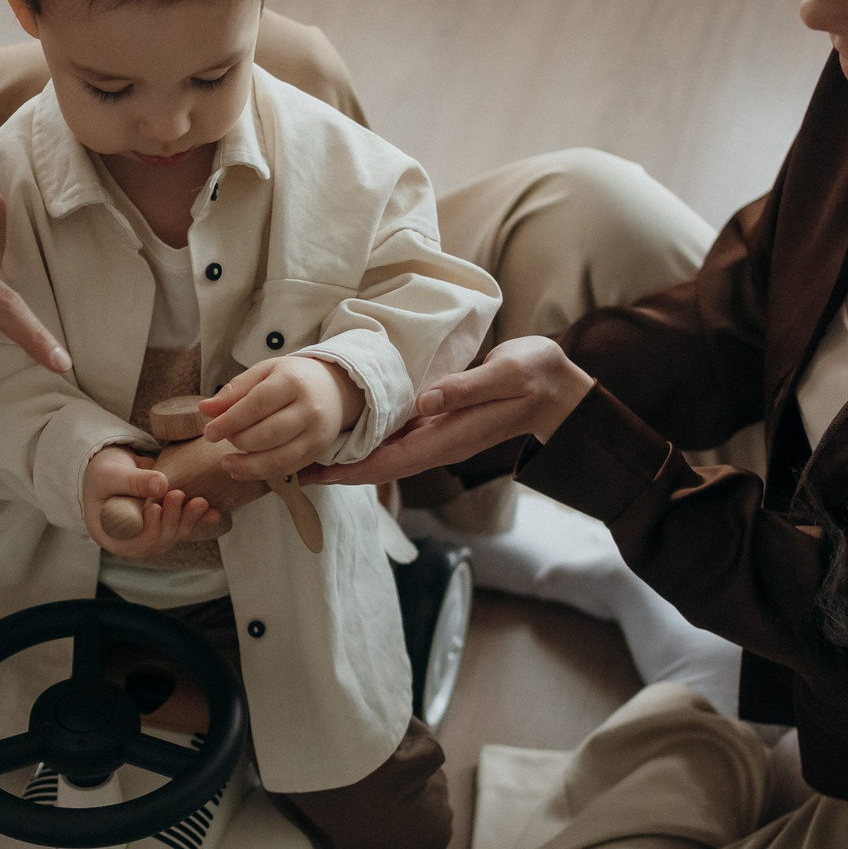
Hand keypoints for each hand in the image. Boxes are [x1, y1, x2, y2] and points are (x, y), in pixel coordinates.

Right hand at [84, 444, 220, 555]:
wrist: (111, 467)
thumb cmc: (103, 472)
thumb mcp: (111, 474)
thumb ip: (133, 481)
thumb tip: (161, 485)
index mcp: (109, 535)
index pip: (132, 544)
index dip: (147, 531)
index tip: (155, 508)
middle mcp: (130, 541)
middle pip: (156, 541)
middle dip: (171, 521)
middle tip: (178, 495)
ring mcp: (149, 535)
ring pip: (172, 535)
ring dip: (188, 520)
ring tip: (200, 502)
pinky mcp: (164, 526)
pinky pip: (181, 526)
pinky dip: (198, 520)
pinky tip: (213, 514)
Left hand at [199, 356, 365, 482]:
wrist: (334, 388)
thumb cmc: (291, 378)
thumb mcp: (263, 373)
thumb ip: (234, 390)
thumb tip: (205, 410)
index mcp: (292, 382)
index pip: (257, 404)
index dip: (230, 421)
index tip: (209, 432)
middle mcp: (309, 409)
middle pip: (267, 434)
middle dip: (238, 441)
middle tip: (221, 440)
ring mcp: (317, 433)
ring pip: (278, 459)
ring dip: (247, 466)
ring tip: (226, 463)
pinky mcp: (318, 451)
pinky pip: (287, 468)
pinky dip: (261, 474)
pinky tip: (243, 470)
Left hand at [298, 337, 591, 486]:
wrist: (558, 387)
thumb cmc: (535, 377)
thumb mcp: (505, 374)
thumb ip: (465, 389)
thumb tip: (425, 401)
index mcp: (449, 438)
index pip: (389, 462)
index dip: (348, 471)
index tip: (312, 474)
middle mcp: (438, 443)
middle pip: (377, 465)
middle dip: (336, 470)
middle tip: (288, 467)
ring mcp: (438, 435)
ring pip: (383, 453)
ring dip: (347, 456)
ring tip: (305, 450)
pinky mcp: (439, 421)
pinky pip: (395, 438)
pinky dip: (366, 438)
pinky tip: (345, 429)